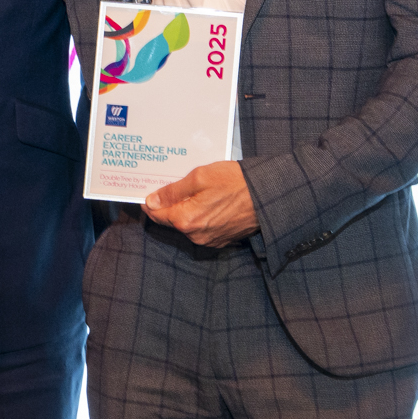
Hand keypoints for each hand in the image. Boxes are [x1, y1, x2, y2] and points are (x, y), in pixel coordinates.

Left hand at [143, 160, 257, 247]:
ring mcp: (209, 240)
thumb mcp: (200, 177)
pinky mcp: (221, 240)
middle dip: (171, 205)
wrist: (267, 196)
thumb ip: (173, 191)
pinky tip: (211, 202)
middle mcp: (195, 236)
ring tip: (199, 192)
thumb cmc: (235, 182)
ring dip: (188, 211)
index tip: (150, 191)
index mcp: (186, 220)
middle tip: (178, 185)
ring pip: (187, 225)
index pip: (157, 215)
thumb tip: (152, 201)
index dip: (151, 202)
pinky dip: (202, 217)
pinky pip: (202, 229)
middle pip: (172, 221)